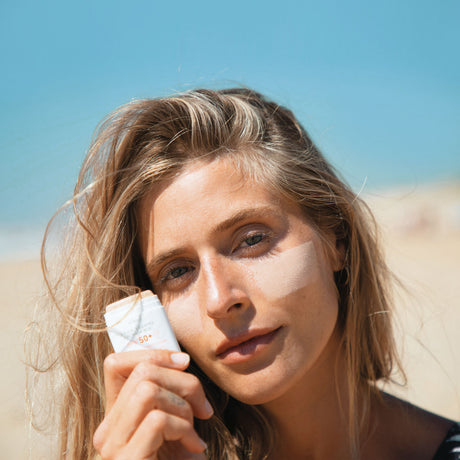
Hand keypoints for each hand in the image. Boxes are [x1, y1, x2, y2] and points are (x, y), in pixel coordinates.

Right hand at [93, 349, 212, 459]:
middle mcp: (108, 429)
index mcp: (117, 416)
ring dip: (183, 406)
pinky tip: (194, 449)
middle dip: (183, 380)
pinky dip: (185, 429)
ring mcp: (113, 447)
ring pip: (148, 390)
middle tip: (202, 407)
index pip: (115, 363)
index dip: (152, 352)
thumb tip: (181, 360)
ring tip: (194, 431)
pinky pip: (159, 421)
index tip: (183, 362)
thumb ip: (167, 397)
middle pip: (143, 372)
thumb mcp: (172, 427)